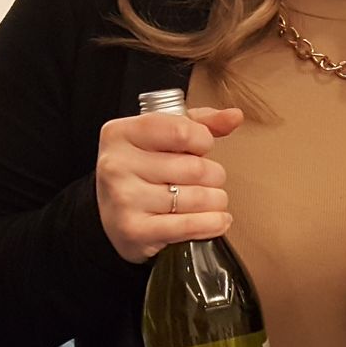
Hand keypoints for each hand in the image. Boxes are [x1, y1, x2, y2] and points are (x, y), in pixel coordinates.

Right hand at [94, 106, 243, 262]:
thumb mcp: (164, 137)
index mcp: (121, 133)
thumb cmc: (143, 171)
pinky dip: (214, 223)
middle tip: (205, 180)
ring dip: (216, 200)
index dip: (204, 141)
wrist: (110, 218)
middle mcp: (116, 164)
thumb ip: (200, 122)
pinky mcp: (134, 230)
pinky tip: (216, 220)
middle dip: (213, 175)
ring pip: (198, 197)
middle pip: (196, 168)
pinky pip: (191, 225)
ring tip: (208, 200)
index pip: (183, 131)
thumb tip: (235, 116)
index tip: (201, 149)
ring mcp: (123, 199)